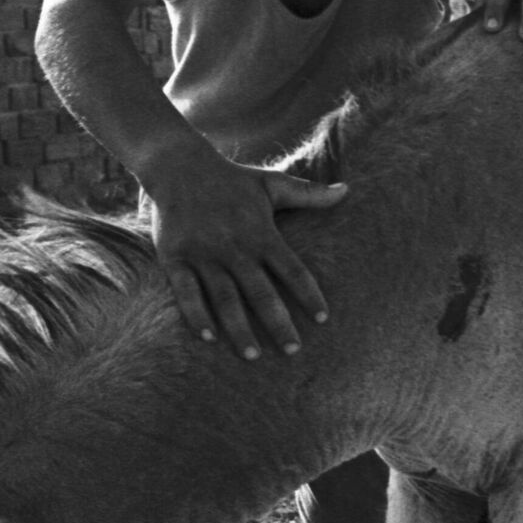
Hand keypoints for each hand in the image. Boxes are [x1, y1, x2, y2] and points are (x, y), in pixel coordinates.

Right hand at [142, 152, 347, 359]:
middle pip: (261, 291)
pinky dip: (195, 315)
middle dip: (277, 322)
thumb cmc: (233, 180)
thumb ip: (310, 194)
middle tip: (292, 350)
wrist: (178, 166)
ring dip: (238, 328)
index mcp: (262, 233)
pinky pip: (186, 292)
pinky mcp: (175, 258)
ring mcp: (204, 254)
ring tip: (252, 356)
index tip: (323, 319)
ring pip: (224, 298)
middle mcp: (235, 247)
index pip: (292, 269)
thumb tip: (348, 190)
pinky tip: (208, 339)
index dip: (308, 294)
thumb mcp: (273, 183)